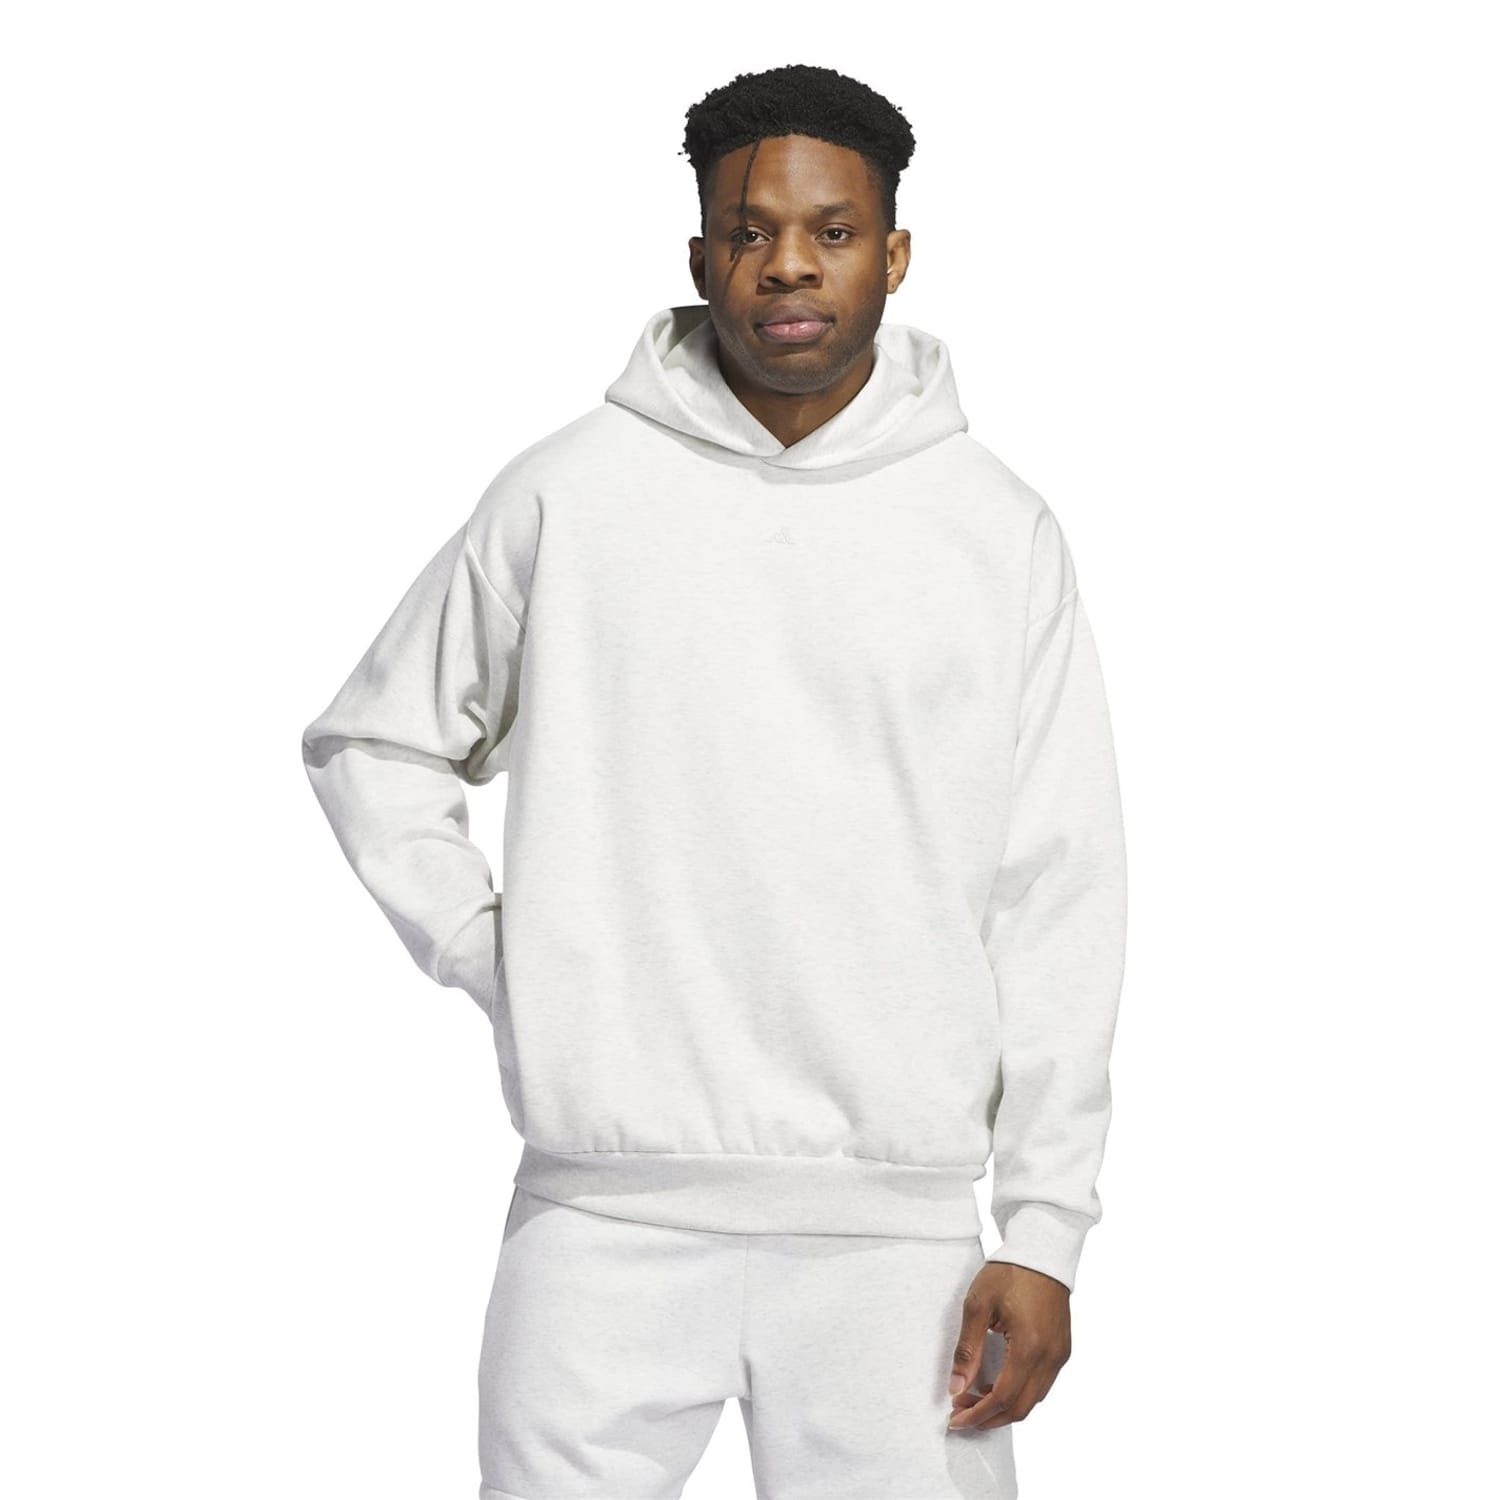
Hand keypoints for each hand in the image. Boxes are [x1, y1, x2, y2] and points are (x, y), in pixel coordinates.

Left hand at [946, 1261, 1070, 1430]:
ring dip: (1004, 1408)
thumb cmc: (1009, 1273)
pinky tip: (997, 1385)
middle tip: (961, 1414)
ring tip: (974, 1400)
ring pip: (1033, 1400)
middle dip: (989, 1418)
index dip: (977, 1414)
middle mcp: (1050, 1358)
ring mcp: (1059, 1356)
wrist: (1042, 1251)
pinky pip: (1042, 1385)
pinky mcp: (1062, 1350)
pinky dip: (1019, 1393)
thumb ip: (968, 1350)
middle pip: (1020, 1408)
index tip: (955, 1418)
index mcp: (1029, 1348)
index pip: (1002, 1398)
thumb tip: (956, 1387)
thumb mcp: (978, 1305)